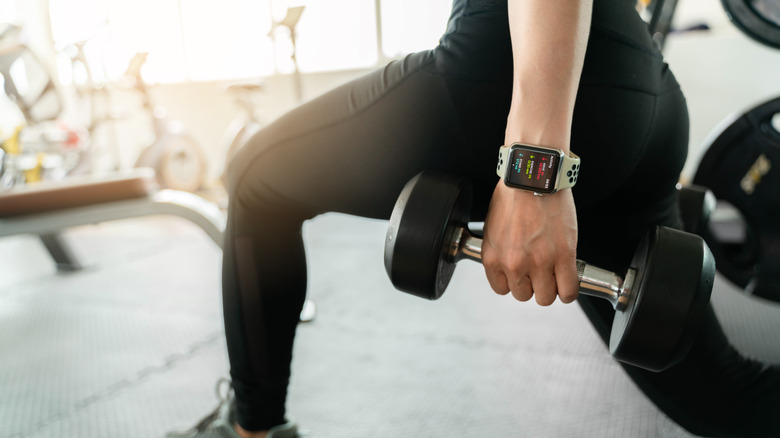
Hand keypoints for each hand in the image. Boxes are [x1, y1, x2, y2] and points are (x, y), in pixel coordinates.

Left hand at [482, 182, 578, 304]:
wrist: (533, 177)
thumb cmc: (514, 193)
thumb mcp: (494, 226)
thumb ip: (500, 249)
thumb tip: (509, 263)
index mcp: (493, 257)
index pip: (502, 289)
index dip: (514, 282)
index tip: (521, 275)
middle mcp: (513, 264)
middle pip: (524, 295)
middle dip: (532, 285)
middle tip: (539, 271)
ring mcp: (539, 262)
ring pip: (546, 297)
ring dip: (551, 288)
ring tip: (554, 275)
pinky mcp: (564, 256)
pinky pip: (568, 290)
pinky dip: (569, 291)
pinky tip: (568, 282)